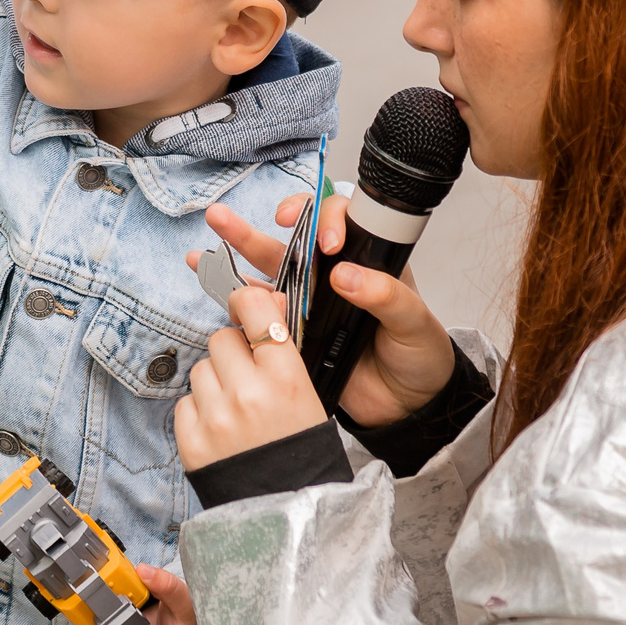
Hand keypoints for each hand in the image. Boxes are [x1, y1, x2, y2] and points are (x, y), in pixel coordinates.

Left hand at [174, 283, 328, 470]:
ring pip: (200, 369)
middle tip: (247, 377)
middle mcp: (248, 393)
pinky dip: (200, 411)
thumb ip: (280, 348)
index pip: (255, 308)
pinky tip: (220, 429)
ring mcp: (215, 417)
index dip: (246, 302)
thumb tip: (260, 299)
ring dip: (214, 382)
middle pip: (221, 338)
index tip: (243, 305)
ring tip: (235, 409)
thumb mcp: (306, 393)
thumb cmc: (300, 448)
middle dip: (232, 353)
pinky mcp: (191, 439)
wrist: (287, 511)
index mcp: (285, 378)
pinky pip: (185, 402)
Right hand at [190, 193, 459, 427]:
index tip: (326, 244)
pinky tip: (207, 277)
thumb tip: (344, 275)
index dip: (323, 221)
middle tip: (222, 219)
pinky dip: (232, 297)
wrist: (407, 405)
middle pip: (290, 242)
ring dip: (234, 253)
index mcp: (365, 261)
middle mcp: (332, 276)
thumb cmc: (419, 355)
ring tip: (206, 239)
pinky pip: (259, 313)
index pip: (337, 222)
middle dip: (255, 228)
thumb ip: (385, 295)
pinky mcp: (295, 335)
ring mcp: (310, 305)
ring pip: (266, 272)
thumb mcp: (413, 321)